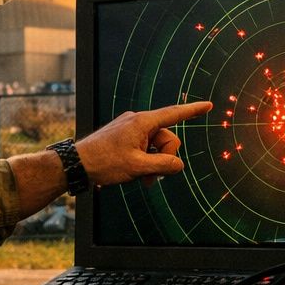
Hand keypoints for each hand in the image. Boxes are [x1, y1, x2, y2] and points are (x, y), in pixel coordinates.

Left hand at [74, 101, 212, 187]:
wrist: (76, 164)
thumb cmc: (103, 163)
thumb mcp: (138, 167)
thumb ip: (163, 165)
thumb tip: (178, 165)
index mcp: (142, 122)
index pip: (173, 114)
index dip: (193, 111)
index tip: (208, 105)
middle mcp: (137, 122)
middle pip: (166, 139)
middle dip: (164, 159)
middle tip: (151, 178)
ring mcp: (131, 130)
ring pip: (156, 147)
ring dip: (153, 164)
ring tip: (141, 179)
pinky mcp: (125, 138)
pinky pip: (144, 148)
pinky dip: (145, 162)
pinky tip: (136, 174)